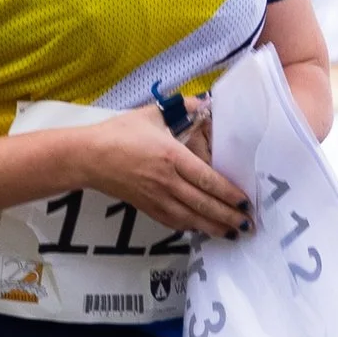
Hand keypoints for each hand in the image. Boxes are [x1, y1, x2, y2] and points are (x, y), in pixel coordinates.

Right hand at [75, 103, 253, 239]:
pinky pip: (175, 222)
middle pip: (204, 204)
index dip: (229, 193)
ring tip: (234, 233)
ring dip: (215, 227)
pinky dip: (193, 228)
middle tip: (249, 224)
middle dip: (229, 216)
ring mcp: (156, 198)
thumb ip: (181, 108)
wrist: (88, 157)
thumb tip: (205, 103)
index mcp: (171, 157)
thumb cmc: (119, 134)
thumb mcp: (152, 114)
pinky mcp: (147, 208)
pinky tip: (206, 230)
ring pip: (192, 218)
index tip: (246, 201)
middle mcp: (166, 181)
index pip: (207, 179)